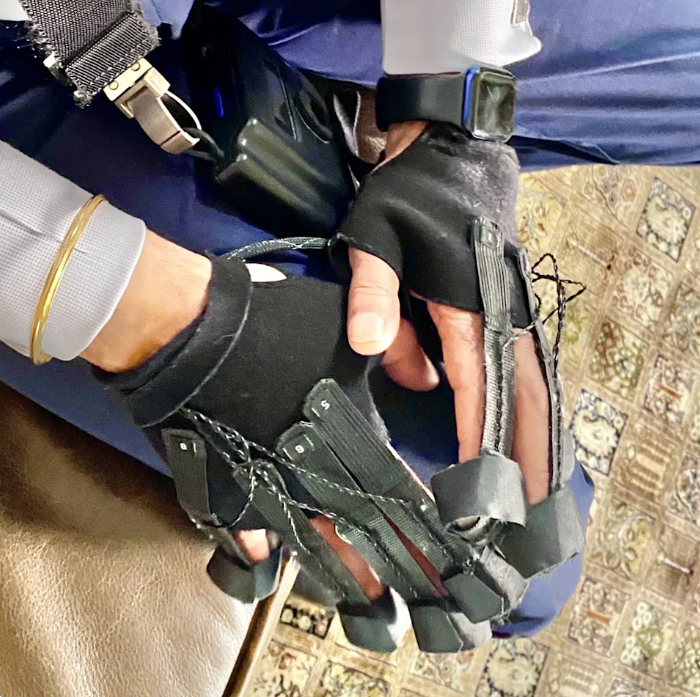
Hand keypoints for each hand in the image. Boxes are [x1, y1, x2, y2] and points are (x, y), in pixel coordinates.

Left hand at [346, 122, 550, 504]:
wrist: (450, 148)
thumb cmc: (410, 192)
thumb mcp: (375, 238)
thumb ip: (373, 293)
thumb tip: (373, 347)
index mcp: (469, 302)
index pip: (478, 386)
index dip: (480, 439)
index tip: (479, 489)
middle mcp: (500, 311)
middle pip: (522, 395)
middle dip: (526, 454)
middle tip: (526, 511)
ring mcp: (509, 307)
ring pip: (528, 383)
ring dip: (532, 434)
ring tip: (533, 487)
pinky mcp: (504, 304)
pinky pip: (518, 365)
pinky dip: (521, 402)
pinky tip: (516, 428)